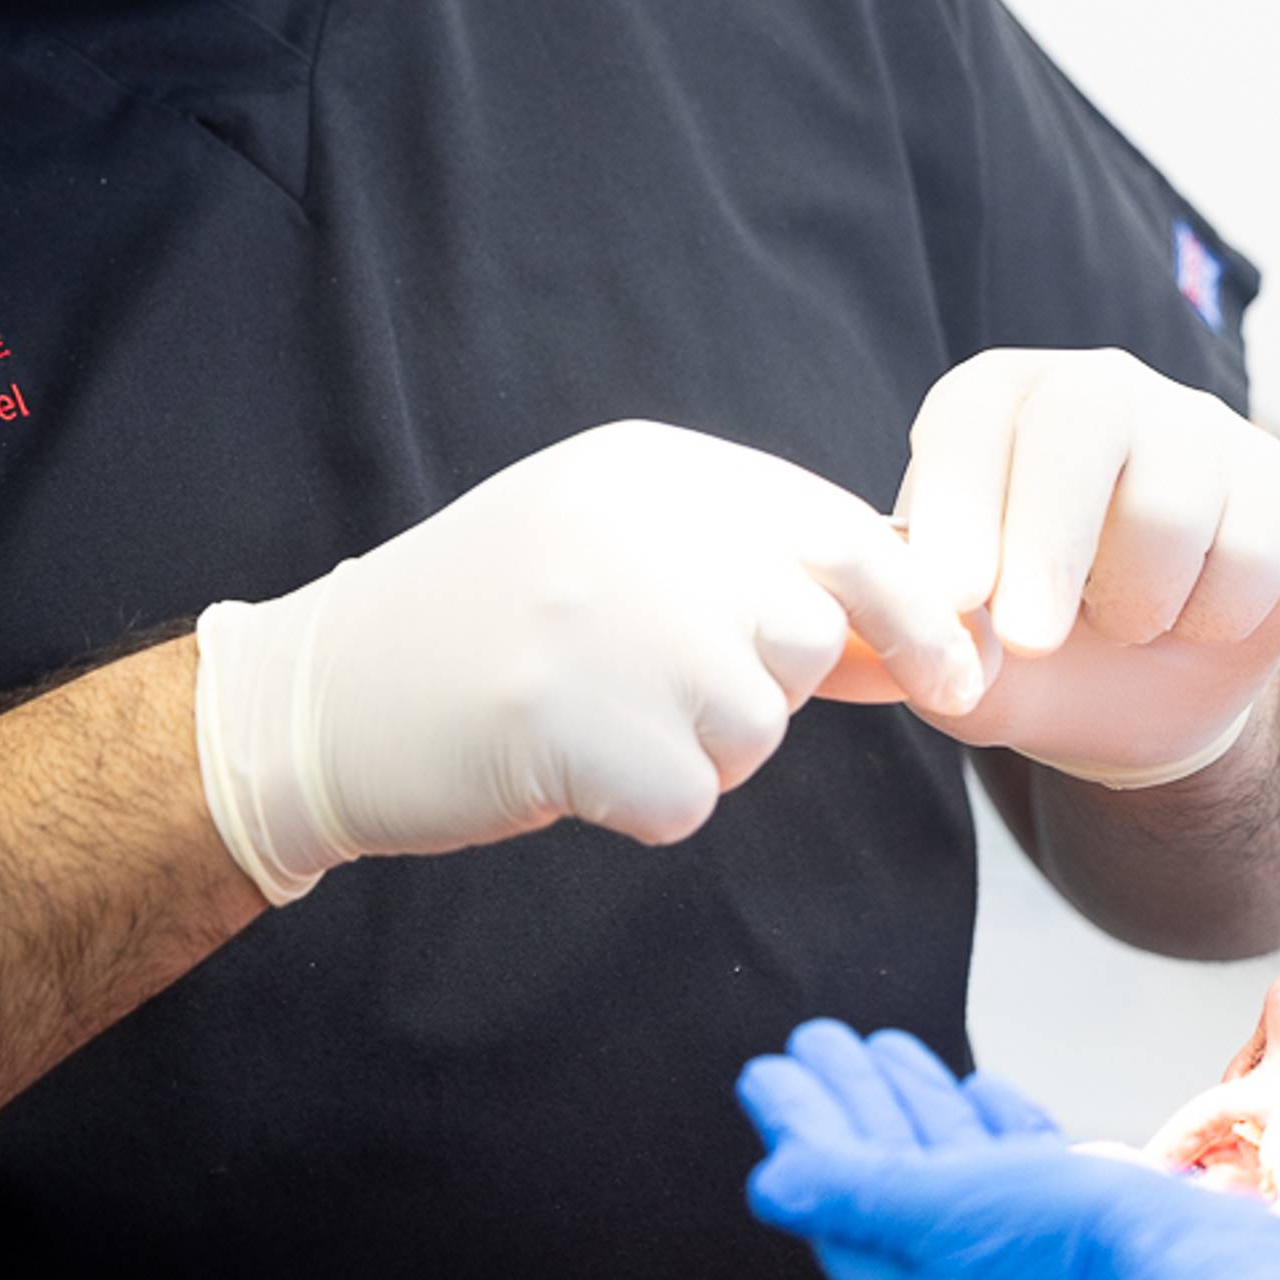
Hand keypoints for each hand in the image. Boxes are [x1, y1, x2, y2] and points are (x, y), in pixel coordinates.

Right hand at [191, 421, 986, 902]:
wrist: (322, 692)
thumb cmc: (483, 626)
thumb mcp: (611, 543)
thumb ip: (740, 563)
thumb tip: (904, 629)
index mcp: (656, 470)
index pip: (845, 533)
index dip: (917, 614)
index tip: (957, 676)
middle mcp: (645, 529)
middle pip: (804, 640)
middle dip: (753, 690)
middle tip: (642, 689)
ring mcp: (614, 624)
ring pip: (752, 730)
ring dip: (690, 753)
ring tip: (585, 719)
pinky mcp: (581, 726)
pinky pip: (686, 802)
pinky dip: (637, 810)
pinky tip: (560, 769)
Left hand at [738, 1022, 1279, 1279]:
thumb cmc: (1076, 1254)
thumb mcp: (939, 1211)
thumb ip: (852, 1190)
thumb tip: (769, 1179)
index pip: (833, 1194)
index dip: (800, 1125)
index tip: (769, 1066)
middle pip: (885, 1176)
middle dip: (850, 1102)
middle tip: (818, 1036)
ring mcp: (1025, 1260)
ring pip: (951, 1168)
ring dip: (912, 1102)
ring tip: (883, 1047)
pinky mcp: (1083, 1236)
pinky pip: (1018, 1174)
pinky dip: (989, 1127)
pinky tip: (978, 1094)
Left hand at [821, 350, 1279, 785]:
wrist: (1136, 695)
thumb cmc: (1023, 655)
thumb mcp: (959, 658)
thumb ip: (935, 636)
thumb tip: (943, 620)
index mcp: (994, 402)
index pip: (975, 417)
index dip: (962, 503)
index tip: (953, 597)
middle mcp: (1096, 388)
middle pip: (1083, 425)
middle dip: (1050, 546)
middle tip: (1031, 641)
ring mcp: (1196, 426)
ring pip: (1172, 502)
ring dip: (1137, 603)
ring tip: (1120, 627)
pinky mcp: (1276, 482)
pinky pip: (1253, 550)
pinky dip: (1211, 618)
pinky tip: (1187, 621)